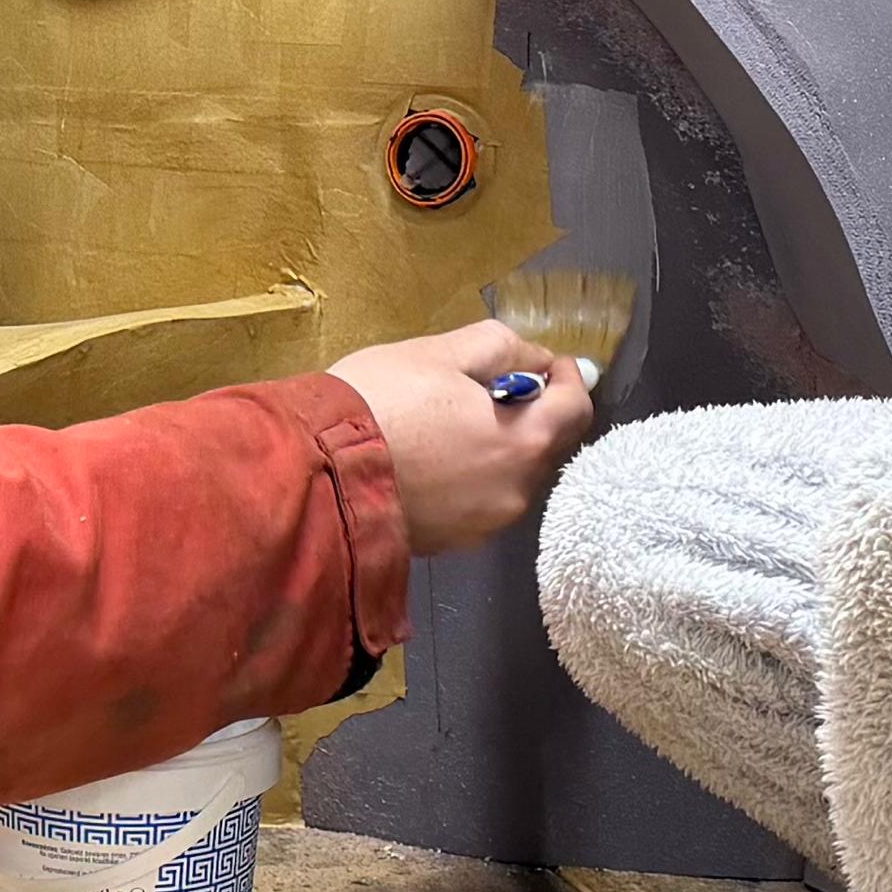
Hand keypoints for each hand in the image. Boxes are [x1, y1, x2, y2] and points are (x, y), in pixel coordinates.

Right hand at [325, 319, 595, 558]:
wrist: (314, 474)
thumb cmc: (378, 404)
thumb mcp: (440, 352)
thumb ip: (503, 348)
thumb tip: (537, 360)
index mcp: (524, 443)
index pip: (577, 408)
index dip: (568, 377)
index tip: (549, 362)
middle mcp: (516, 493)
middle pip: (547, 445)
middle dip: (532, 413)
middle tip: (492, 386)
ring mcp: (484, 525)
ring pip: (511, 476)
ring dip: (498, 447)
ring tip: (451, 424)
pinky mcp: (451, 543)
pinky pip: (478, 501)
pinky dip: (469, 477)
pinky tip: (431, 458)